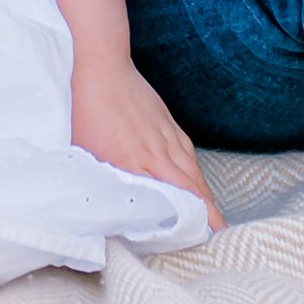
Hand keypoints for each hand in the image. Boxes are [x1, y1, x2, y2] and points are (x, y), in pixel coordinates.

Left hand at [69, 45, 217, 221]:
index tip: (195, 238)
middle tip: (219, 234)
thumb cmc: (86, 108)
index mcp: (133, 162)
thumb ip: (97, 177)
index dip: (184, 219)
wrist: (101, 66)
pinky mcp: (168, 122)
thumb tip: (98, 200)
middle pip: (190, 187)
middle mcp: (155, 152)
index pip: (168, 198)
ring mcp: (165, 135)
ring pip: (192, 170)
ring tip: (214, 215)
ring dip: (205, 194)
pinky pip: (188, 152)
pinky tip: (197, 181)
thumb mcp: (83, 150)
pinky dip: (196, 170)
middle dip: (208, 213)